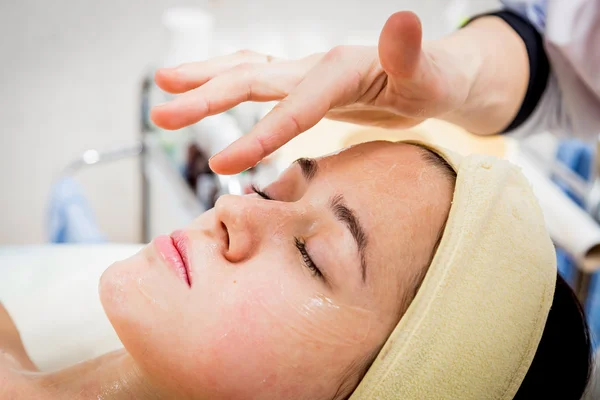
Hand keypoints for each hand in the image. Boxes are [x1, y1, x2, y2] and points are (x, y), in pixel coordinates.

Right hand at [151, 11, 470, 173]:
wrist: (435, 75)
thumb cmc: (436, 81)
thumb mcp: (433, 75)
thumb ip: (411, 55)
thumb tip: (403, 20)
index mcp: (341, 69)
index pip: (294, 106)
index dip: (259, 134)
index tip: (222, 164)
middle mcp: (315, 65)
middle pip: (253, 79)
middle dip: (206, 101)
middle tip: (160, 116)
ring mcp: (306, 72)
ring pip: (245, 71)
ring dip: (204, 82)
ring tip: (162, 87)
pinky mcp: (304, 83)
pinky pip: (257, 80)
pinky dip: (227, 83)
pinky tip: (205, 88)